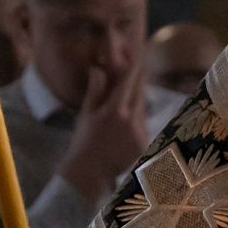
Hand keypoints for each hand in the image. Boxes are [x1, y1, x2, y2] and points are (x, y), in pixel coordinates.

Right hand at [56, 61, 147, 205]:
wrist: (89, 173)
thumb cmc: (83, 141)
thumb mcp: (86, 114)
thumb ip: (95, 90)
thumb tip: (97, 68)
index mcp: (114, 110)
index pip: (129, 80)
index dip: (134, 65)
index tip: (137, 53)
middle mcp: (131, 120)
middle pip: (140, 92)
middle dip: (138, 80)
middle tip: (137, 69)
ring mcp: (139, 133)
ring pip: (143, 108)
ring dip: (137, 101)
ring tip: (125, 103)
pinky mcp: (144, 144)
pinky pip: (143, 125)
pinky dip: (138, 120)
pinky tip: (125, 125)